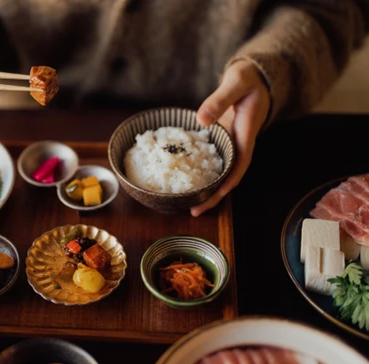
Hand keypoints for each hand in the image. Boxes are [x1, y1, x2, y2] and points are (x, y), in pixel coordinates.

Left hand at [190, 59, 269, 216]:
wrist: (254, 76)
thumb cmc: (248, 79)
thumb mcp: (236, 83)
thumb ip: (219, 100)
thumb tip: (201, 120)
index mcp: (245, 135)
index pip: (238, 168)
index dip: (226, 186)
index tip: (212, 199)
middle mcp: (238, 144)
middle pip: (228, 178)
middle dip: (213, 197)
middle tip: (193, 212)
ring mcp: (230, 144)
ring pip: (219, 173)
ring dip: (206, 189)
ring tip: (186, 204)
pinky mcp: (221, 140)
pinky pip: (212, 161)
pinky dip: (200, 172)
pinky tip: (183, 179)